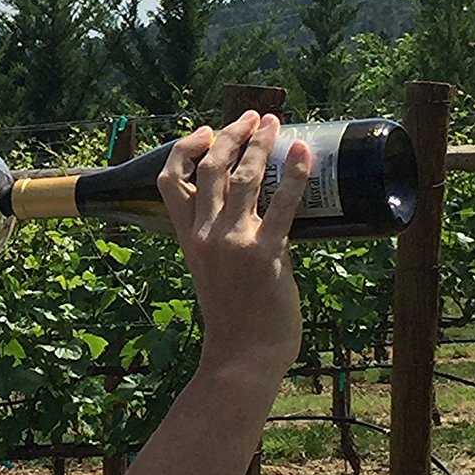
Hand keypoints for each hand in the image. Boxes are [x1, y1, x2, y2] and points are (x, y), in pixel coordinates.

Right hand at [157, 112, 312, 379]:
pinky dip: (295, 173)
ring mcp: (234, 242)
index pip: (171, 181)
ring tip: (275, 123)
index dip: (185, 149)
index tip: (206, 132)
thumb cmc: (233, 319)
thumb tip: (255, 217)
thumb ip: (224, 243)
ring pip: (244, 177)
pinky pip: (283, 204)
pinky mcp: (266, 253)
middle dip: (231, 134)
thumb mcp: (213, 272)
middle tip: (252, 118)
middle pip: (210, 168)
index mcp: (187, 238)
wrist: (242, 356)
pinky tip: (303, 151)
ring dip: (261, 143)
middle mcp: (205, 234)